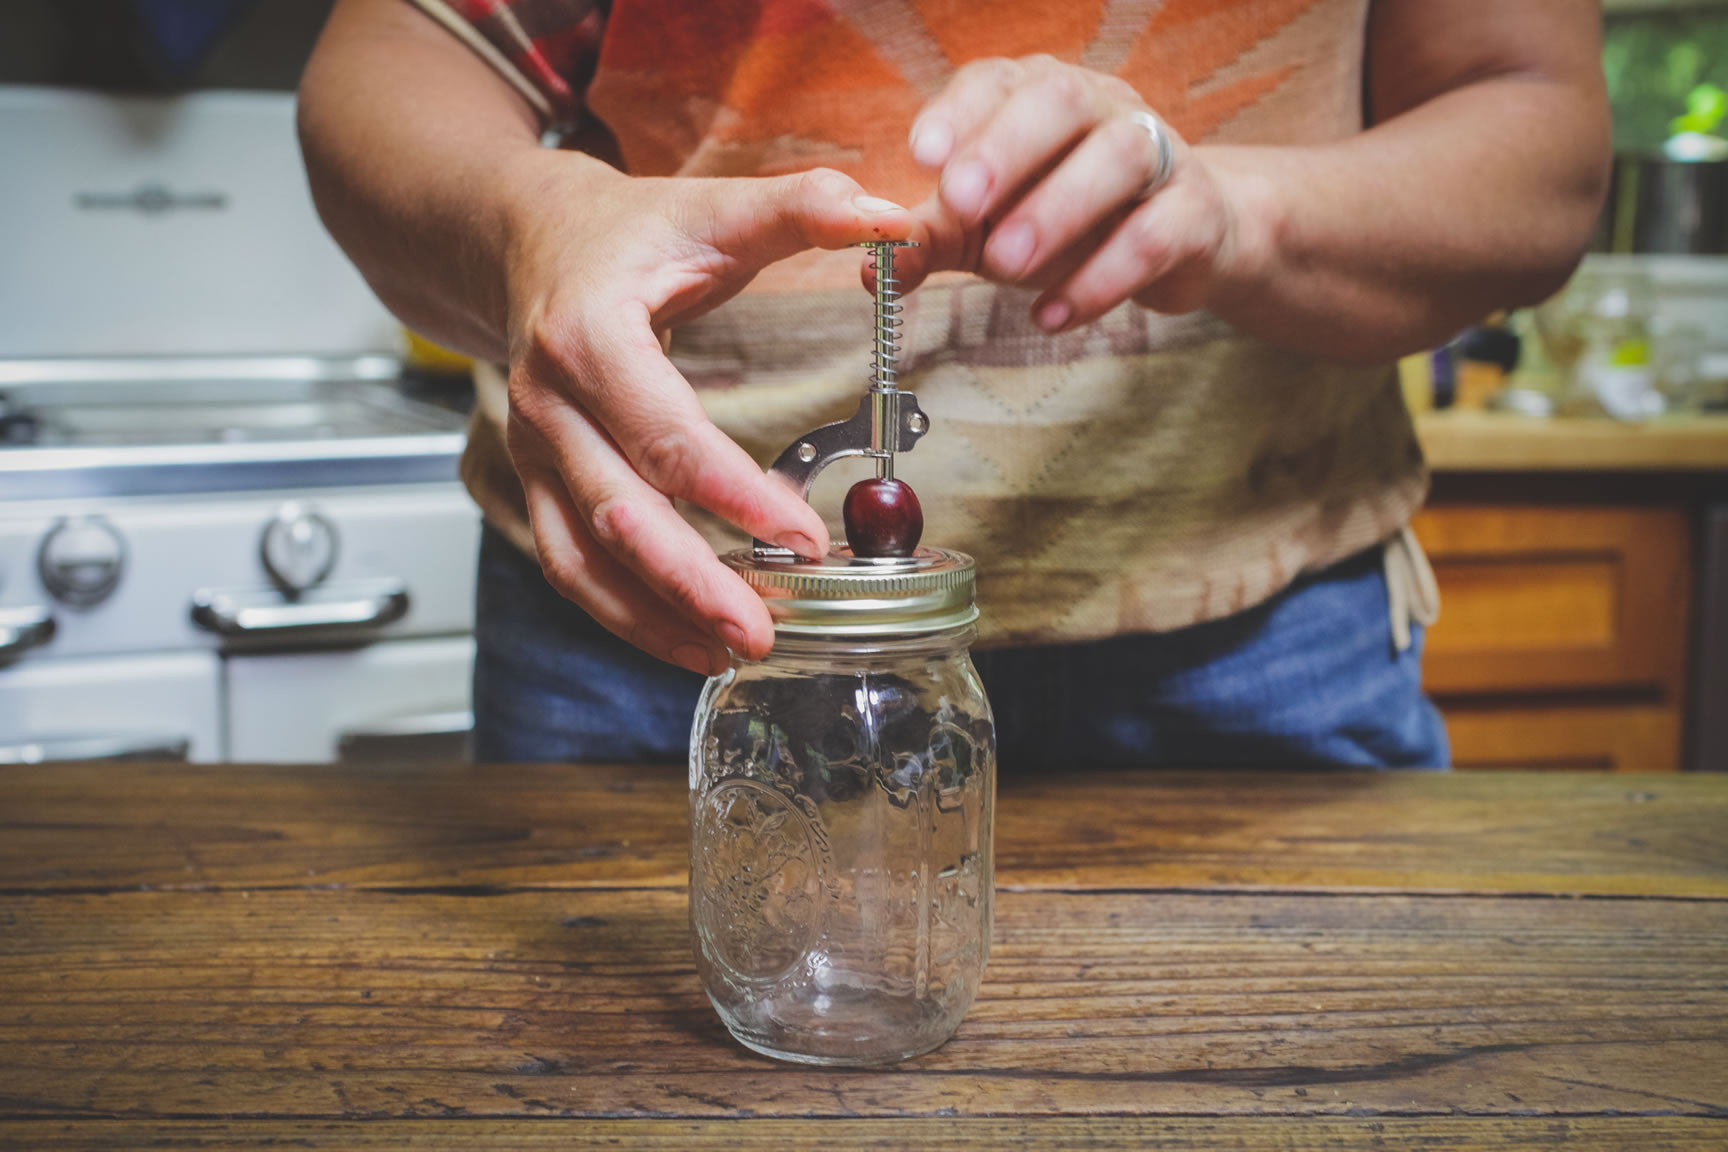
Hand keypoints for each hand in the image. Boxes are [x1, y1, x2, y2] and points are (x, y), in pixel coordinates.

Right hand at [497, 152, 915, 674]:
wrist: (524, 242)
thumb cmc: (624, 233)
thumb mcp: (710, 206)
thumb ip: (803, 207)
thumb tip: (896, 216)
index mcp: (590, 337)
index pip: (666, 436)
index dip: (737, 494)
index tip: (804, 538)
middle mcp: (549, 404)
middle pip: (620, 515)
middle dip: (692, 584)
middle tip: (763, 630)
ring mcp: (534, 452)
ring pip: (585, 558)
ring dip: (654, 619)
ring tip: (731, 652)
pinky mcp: (537, 483)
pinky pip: (572, 566)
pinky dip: (626, 614)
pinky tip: (688, 641)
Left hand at [895, 56, 1267, 330]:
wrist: (1183, 241)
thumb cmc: (1069, 219)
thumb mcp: (989, 226)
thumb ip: (933, 238)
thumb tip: (870, 266)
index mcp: (1039, 97)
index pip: (997, 82)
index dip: (959, 113)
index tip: (921, 156)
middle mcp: (1101, 107)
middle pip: (1059, 101)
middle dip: (1005, 149)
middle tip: (960, 204)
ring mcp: (1157, 153)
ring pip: (1118, 157)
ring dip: (1057, 210)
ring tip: (1006, 267)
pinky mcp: (1194, 212)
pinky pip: (1155, 235)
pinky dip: (1102, 277)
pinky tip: (1053, 313)